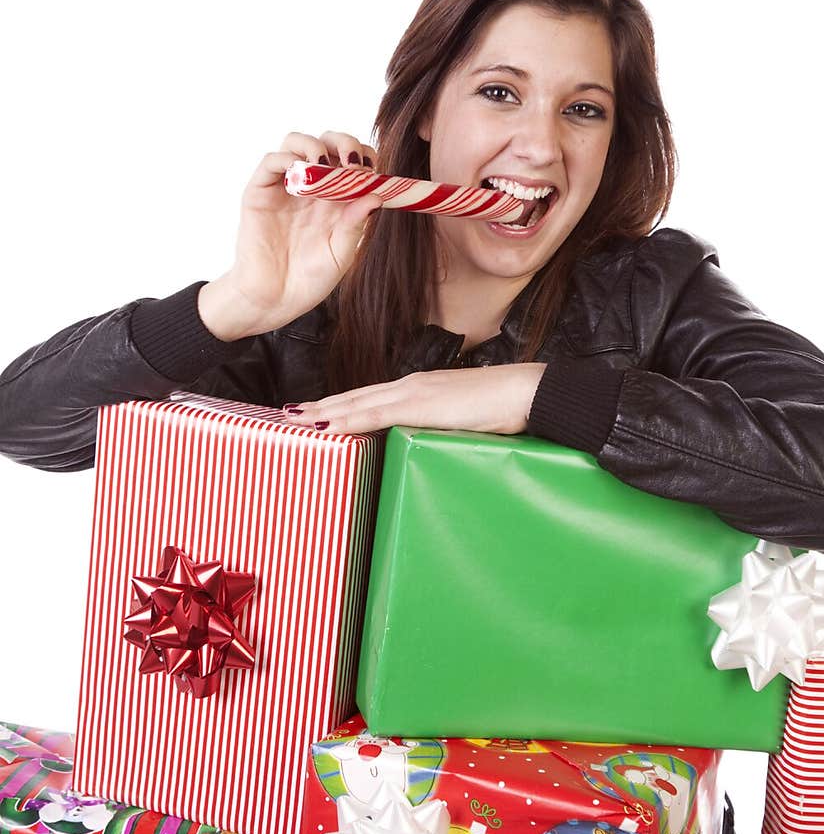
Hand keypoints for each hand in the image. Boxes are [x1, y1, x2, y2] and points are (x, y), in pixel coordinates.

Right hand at [199, 130, 380, 340]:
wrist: (275, 300)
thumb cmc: (310, 280)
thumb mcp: (341, 254)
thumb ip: (356, 225)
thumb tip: (376, 195)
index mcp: (337, 198)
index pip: (353, 161)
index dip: (365, 157)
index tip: (373, 170)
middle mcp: (312, 187)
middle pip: (327, 143)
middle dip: (344, 143)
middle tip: (352, 163)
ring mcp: (285, 187)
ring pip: (296, 143)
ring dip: (313, 145)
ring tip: (324, 164)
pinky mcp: (260, 192)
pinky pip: (271, 161)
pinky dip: (286, 159)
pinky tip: (300, 177)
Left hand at [284, 363, 547, 434]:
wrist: (526, 392)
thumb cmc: (504, 407)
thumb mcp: (463, 421)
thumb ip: (441, 430)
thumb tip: (429, 448)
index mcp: (419, 389)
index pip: (369, 397)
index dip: (339, 404)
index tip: (312, 412)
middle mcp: (410, 385)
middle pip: (355, 397)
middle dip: (320, 407)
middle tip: (288, 416)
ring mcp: (415, 392)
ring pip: (358, 403)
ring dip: (324, 412)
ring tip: (295, 421)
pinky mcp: (422, 405)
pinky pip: (377, 413)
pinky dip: (350, 419)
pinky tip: (329, 427)